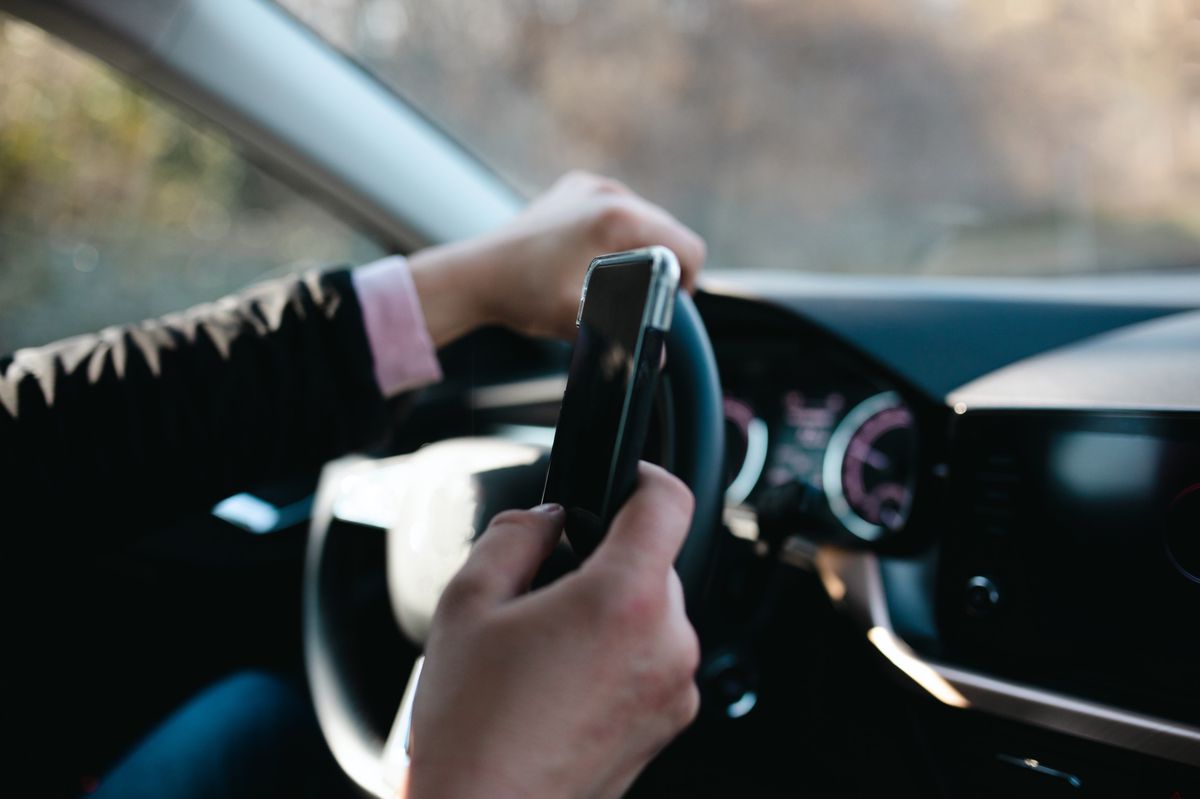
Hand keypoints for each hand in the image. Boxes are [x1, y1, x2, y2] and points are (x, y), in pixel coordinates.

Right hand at [406, 462, 699, 798]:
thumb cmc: (472, 728)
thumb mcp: (467, 604)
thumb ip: (515, 535)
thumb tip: (546, 515)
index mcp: (623, 600)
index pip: (668, 503)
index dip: (644, 477)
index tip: (624, 480)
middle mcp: (666, 642)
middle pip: (657, 562)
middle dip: (608, 561)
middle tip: (547, 592)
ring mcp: (674, 688)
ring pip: (655, 613)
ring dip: (613, 611)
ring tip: (547, 650)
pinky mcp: (669, 724)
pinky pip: (655, 660)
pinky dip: (621, 655)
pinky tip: (564, 682)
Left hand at [409, 171, 705, 344]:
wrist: (473, 275)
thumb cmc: (522, 295)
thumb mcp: (579, 320)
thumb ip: (625, 336)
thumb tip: (659, 359)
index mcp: (617, 218)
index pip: (687, 247)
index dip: (687, 282)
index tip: (667, 305)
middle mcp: (608, 192)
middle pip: (667, 232)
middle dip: (661, 268)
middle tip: (637, 300)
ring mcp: (590, 186)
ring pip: (643, 221)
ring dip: (639, 251)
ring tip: (612, 281)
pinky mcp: (575, 189)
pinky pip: (616, 212)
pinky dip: (615, 237)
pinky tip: (592, 261)